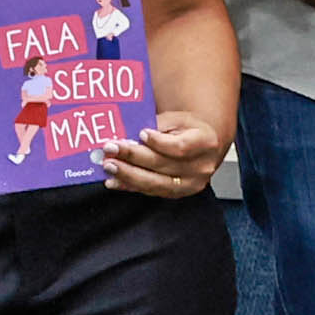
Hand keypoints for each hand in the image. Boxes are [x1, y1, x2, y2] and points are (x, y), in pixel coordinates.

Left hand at [101, 105, 223, 199]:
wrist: (203, 148)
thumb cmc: (189, 130)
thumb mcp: (178, 120)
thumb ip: (157, 125)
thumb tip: (129, 134)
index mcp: (205, 142)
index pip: (180, 146)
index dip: (158, 142)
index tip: (140, 133)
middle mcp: (201, 167)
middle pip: (163, 164)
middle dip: (133, 156)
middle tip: (111, 148)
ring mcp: (190, 184)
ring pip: (155, 182)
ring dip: (128, 174)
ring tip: (109, 165)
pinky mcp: (177, 194)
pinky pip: (150, 192)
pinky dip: (129, 186)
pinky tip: (114, 180)